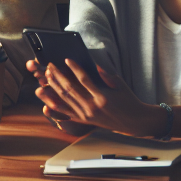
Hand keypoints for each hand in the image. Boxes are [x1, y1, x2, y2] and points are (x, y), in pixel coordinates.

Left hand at [35, 59, 161, 137]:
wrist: (134, 122)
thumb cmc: (127, 100)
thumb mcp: (119, 84)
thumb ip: (105, 73)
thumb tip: (91, 61)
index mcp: (103, 97)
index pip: (84, 80)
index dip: (74, 68)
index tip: (66, 59)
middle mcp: (93, 107)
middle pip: (70, 89)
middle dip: (58, 76)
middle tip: (50, 65)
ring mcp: (87, 115)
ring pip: (65, 99)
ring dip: (54, 86)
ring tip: (47, 76)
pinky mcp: (84, 121)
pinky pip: (66, 112)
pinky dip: (55, 104)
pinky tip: (46, 96)